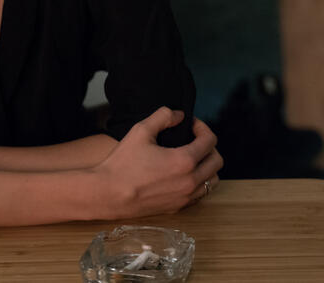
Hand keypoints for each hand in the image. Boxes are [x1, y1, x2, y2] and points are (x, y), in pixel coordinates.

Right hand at [93, 107, 222, 218]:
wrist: (106, 193)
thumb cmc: (122, 163)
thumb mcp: (141, 131)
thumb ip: (163, 116)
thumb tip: (178, 115)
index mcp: (184, 161)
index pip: (210, 141)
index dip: (203, 128)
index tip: (192, 124)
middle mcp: (189, 181)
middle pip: (217, 161)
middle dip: (209, 146)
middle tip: (194, 139)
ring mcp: (184, 197)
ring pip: (212, 181)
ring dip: (207, 166)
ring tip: (192, 157)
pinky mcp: (176, 208)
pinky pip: (199, 195)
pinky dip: (198, 183)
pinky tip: (183, 174)